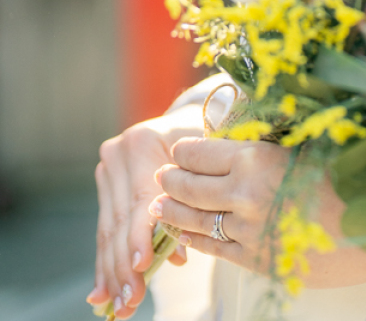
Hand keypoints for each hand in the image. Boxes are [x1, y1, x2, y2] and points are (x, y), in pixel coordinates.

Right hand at [87, 105, 203, 318]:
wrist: (190, 121)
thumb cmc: (207, 141)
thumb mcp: (207, 163)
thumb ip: (194, 201)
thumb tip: (180, 254)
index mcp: (142, 141)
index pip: (140, 198)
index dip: (139, 235)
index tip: (141, 265)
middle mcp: (118, 154)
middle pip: (120, 219)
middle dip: (124, 266)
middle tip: (130, 301)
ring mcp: (108, 170)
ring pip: (108, 230)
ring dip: (113, 273)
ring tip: (119, 306)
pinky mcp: (106, 187)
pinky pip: (105, 230)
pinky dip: (105, 264)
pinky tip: (100, 293)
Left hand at [154, 136, 365, 287]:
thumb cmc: (355, 172)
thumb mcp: (313, 139)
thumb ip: (277, 132)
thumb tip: (253, 113)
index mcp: (256, 158)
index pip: (200, 152)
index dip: (185, 149)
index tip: (178, 147)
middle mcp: (245, 195)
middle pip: (190, 186)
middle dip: (171, 179)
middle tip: (162, 174)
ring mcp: (250, 232)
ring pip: (196, 220)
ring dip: (174, 211)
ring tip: (161, 204)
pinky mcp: (260, 261)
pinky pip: (215, 249)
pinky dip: (195, 239)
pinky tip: (186, 234)